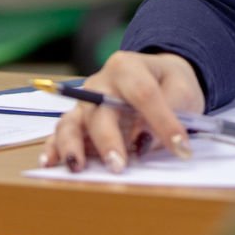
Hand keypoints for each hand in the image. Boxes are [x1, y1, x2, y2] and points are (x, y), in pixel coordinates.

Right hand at [43, 51, 205, 173]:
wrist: (157, 77)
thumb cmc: (169, 84)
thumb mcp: (182, 90)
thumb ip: (171, 110)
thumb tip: (144, 139)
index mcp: (128, 67)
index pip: (144, 93)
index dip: (162, 122)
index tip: (180, 148)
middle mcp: (100, 83)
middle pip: (99, 110)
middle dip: (108, 140)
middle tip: (118, 165)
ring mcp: (85, 103)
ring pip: (72, 122)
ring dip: (73, 146)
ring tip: (77, 167)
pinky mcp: (78, 121)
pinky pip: (61, 133)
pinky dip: (54, 148)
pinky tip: (51, 163)